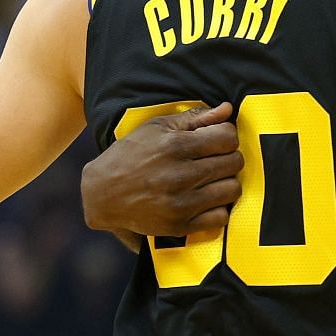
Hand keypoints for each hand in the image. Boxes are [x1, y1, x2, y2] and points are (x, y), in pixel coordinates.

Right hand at [81, 102, 242, 237]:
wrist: (101, 193)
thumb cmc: (131, 154)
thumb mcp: (157, 127)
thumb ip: (195, 118)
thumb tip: (227, 109)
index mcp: (174, 146)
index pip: (228, 138)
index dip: (227, 136)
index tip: (218, 141)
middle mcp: (179, 175)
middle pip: (234, 163)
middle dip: (229, 158)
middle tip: (215, 160)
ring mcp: (179, 203)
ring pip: (232, 190)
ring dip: (226, 182)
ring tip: (211, 179)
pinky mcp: (178, 226)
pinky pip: (220, 217)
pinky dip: (218, 208)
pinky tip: (206, 199)